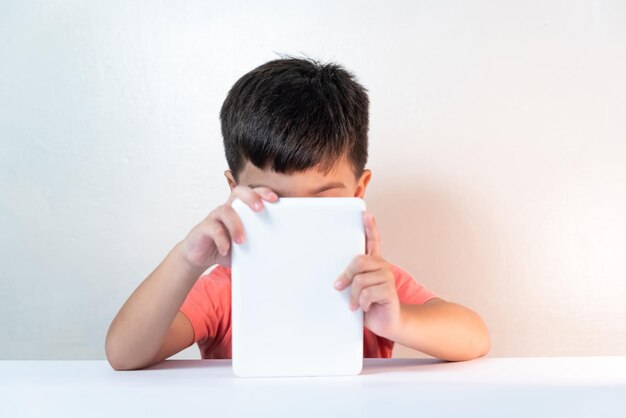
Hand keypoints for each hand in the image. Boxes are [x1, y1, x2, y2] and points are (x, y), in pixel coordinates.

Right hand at [179, 185, 278, 268]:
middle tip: (259, 209)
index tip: (275, 199)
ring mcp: (214, 217)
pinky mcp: (203, 228)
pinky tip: (226, 250)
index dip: (263, 192)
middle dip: (251, 197)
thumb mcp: (245, 246)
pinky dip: (221, 239)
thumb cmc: (226, 246)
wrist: (200, 255)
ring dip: (236, 225)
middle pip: (238, 192)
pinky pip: (212, 228)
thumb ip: (257, 244)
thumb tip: (277, 250)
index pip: (252, 193)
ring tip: (241, 241)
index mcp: (240, 210)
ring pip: (225, 211)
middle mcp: (227, 209)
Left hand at [333, 211, 401, 339]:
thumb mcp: (356, 290)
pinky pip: (367, 293)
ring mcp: (387, 277)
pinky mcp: (389, 291)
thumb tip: (335, 280)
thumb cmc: (369, 305)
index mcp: (374, 264)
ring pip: (360, 280)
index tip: (366, 214)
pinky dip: (362, 303)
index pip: (373, 241)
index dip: (370, 227)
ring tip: (356, 304)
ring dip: (354, 296)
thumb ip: (350, 280)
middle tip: (339, 287)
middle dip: (346, 275)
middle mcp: (382, 267)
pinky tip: (366, 307)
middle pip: (359, 261)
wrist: (386, 323)